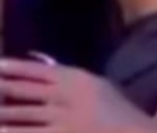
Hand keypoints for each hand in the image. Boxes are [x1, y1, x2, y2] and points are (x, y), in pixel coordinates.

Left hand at [0, 57, 156, 132]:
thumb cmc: (117, 111)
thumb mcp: (97, 85)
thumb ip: (67, 74)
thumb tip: (37, 59)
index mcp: (78, 78)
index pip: (37, 70)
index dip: (13, 68)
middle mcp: (68, 95)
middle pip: (24, 89)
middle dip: (2, 87)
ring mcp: (64, 119)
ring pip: (21, 114)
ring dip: (3, 111)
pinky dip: (14, 131)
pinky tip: (2, 129)